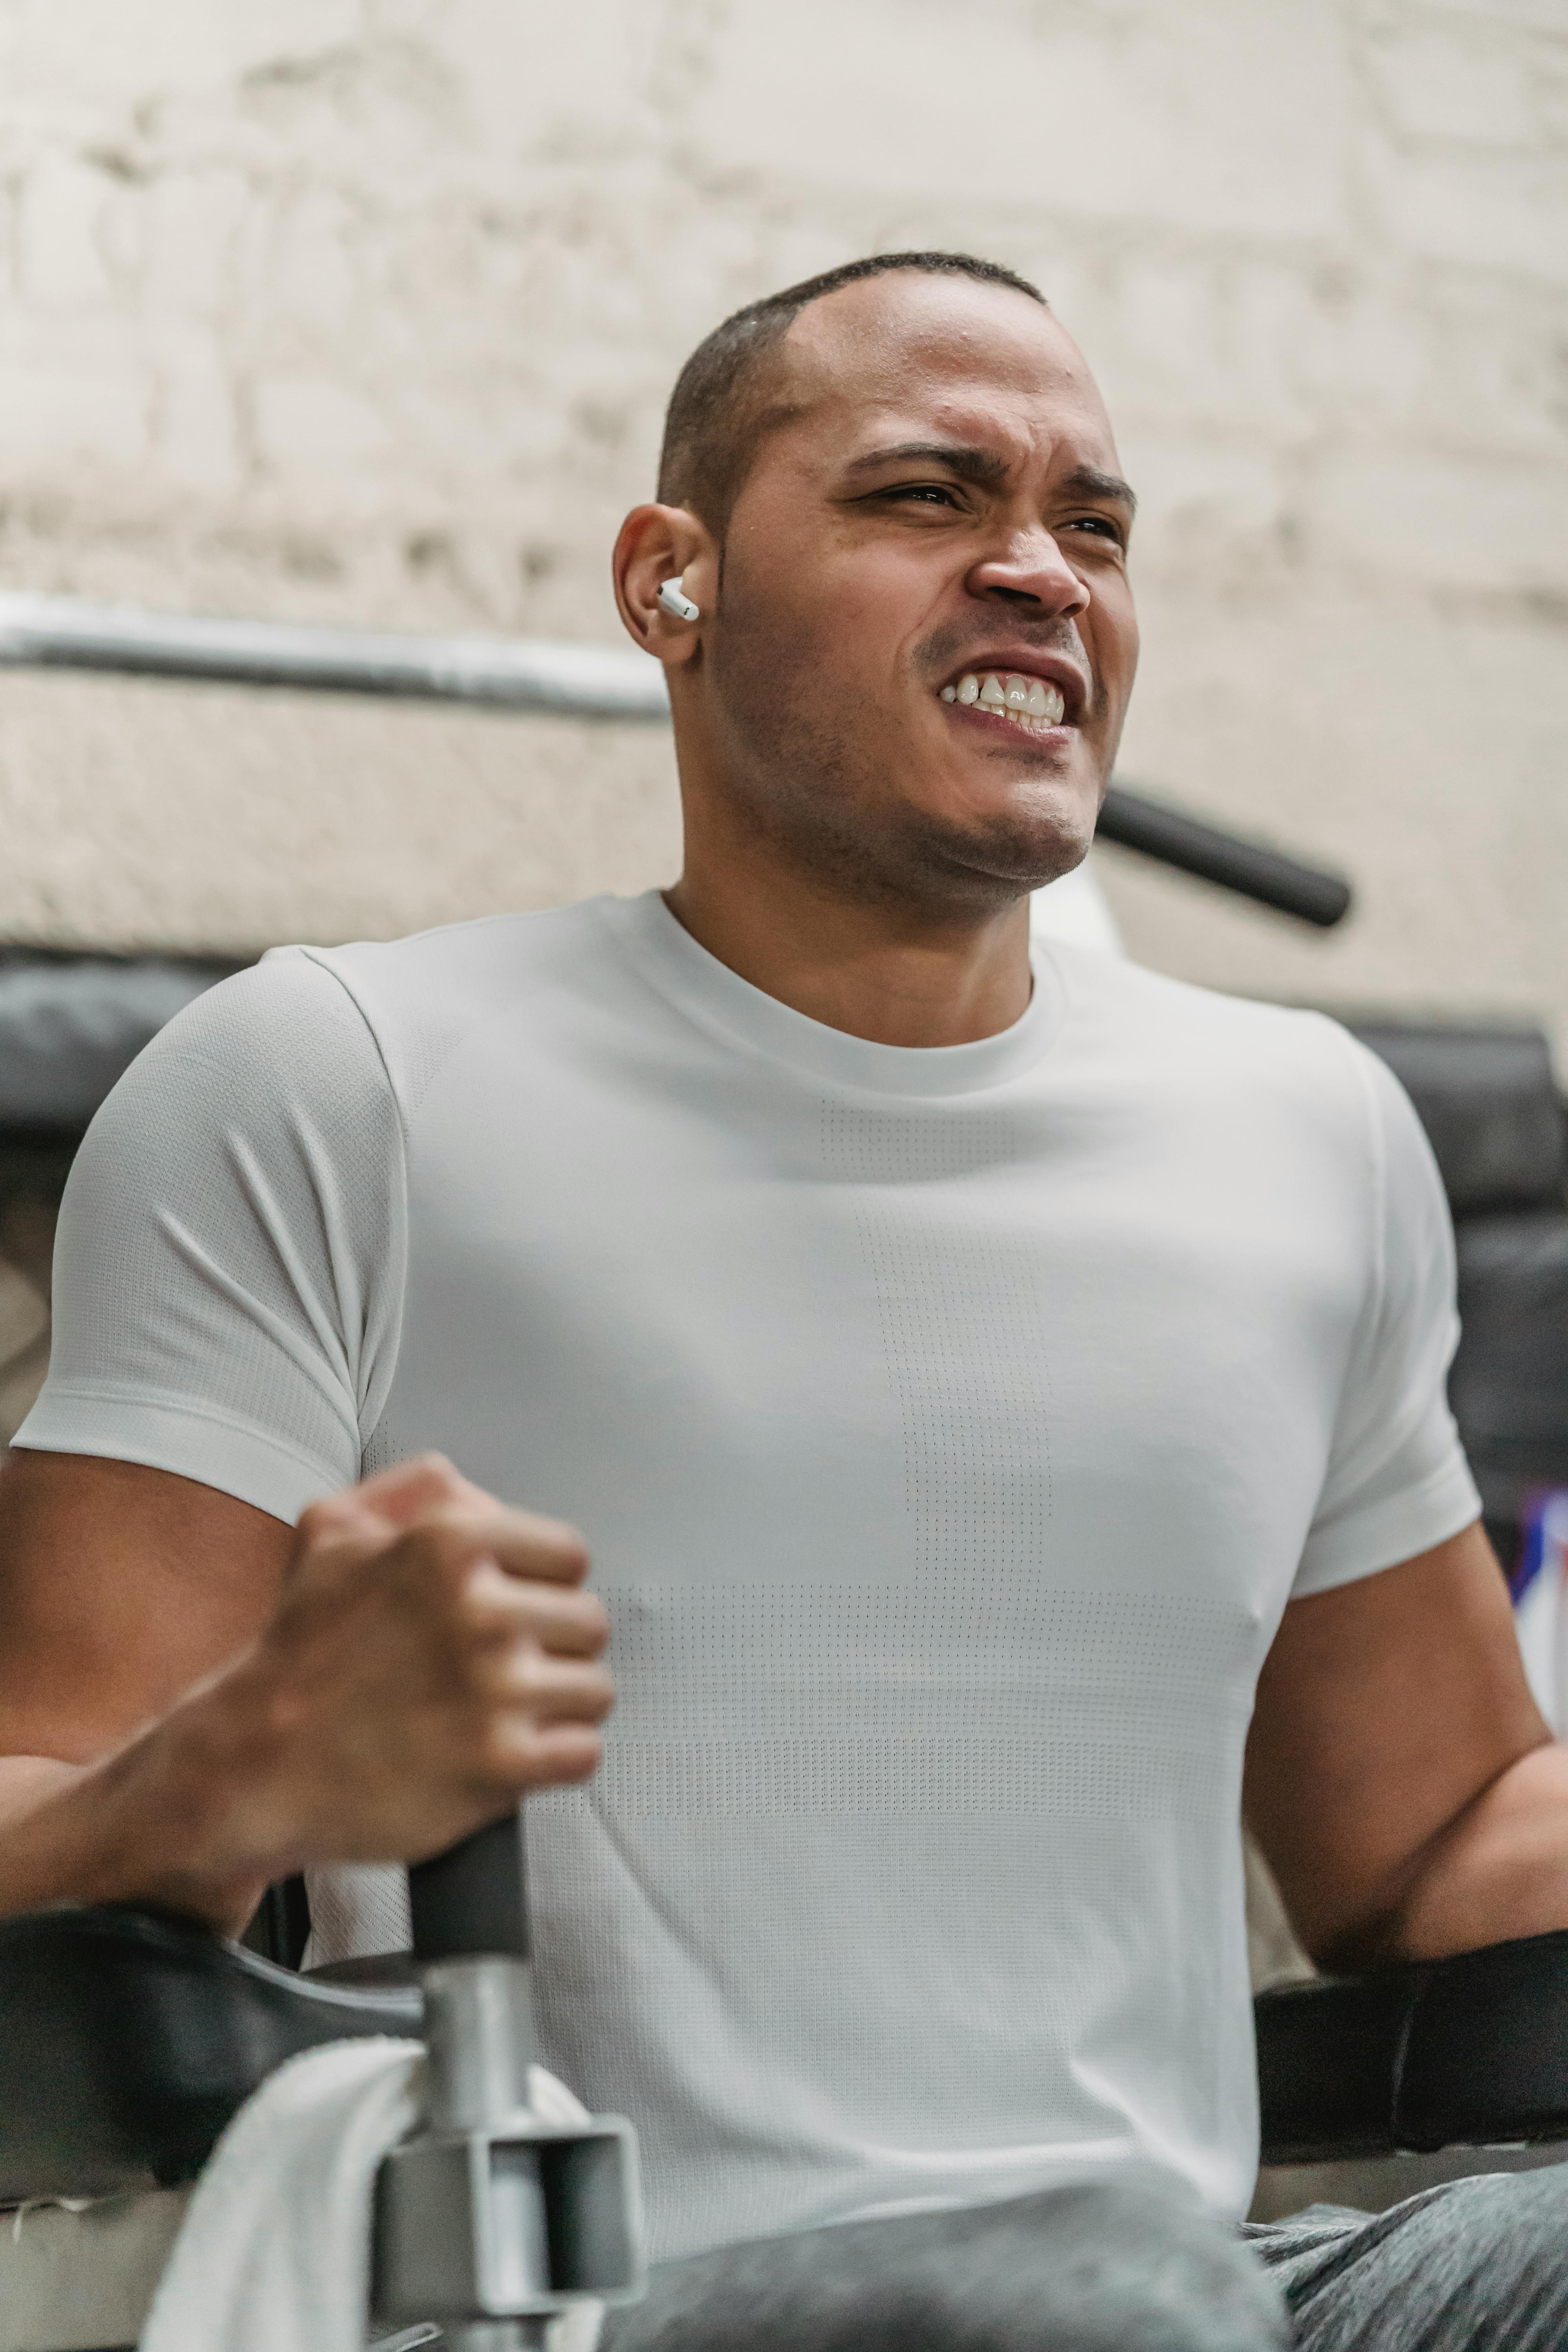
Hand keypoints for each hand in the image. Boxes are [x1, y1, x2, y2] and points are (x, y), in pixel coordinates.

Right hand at [178, 1455, 612, 1888]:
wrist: (252, 1765)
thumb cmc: (297, 1651)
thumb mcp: (330, 1529)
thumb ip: (415, 1489)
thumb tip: (483, 1496)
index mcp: (449, 1543)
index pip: (568, 1555)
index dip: (541, 1586)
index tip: (511, 1610)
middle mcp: (480, 1611)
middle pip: (588, 1622)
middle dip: (550, 1647)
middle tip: (501, 1669)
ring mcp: (494, 1691)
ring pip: (595, 1688)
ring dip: (556, 1705)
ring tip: (505, 1714)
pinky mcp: (500, 1766)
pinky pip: (583, 1753)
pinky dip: (555, 1759)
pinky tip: (512, 1756)